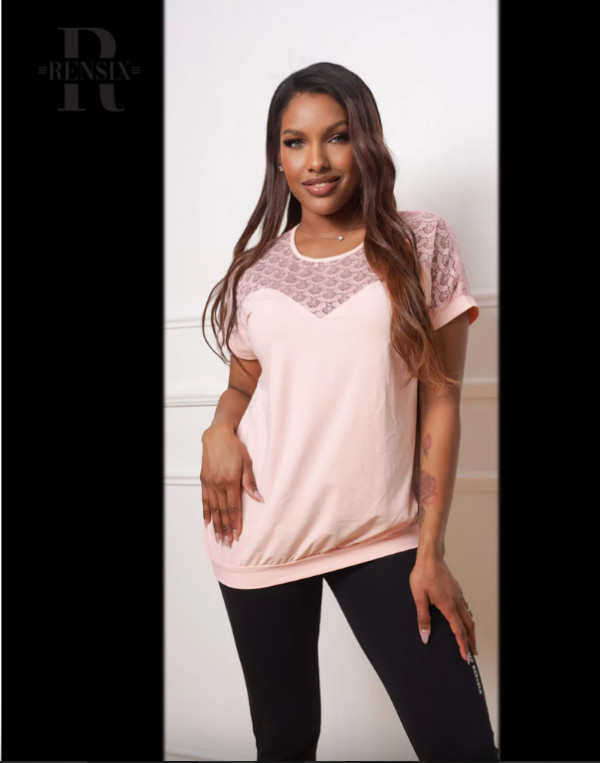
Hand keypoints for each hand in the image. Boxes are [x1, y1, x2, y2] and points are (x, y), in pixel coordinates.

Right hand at [199, 423, 263, 546]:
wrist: (217, 435)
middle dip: (225, 528)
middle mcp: (218, 484)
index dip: (235, 522)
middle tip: (227, 542)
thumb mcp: (247, 462)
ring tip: (218, 537)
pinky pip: (204, 500)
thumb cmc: (235, 447)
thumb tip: (259, 499)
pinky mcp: (204, 480)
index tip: (237, 534)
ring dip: (216, 524)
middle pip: (223, 511)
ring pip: (213, 508)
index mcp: (230, 481)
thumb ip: (250, 482)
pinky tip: (207, 522)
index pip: (234, 507)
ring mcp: (209, 483)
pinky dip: (206, 512)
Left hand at [409, 558, 476, 662]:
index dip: (462, 646)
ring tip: (470, 640)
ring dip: (471, 630)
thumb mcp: (419, 597)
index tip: (465, 657)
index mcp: (448, 606)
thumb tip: (424, 635)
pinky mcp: (457, 591)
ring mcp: (458, 596)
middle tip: (473, 654)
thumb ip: (423, 618)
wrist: (430, 557)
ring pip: (469, 617)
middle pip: (469, 626)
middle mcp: (457, 602)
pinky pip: (466, 608)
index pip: (458, 631)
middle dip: (471, 641)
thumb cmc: (423, 574)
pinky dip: (468, 619)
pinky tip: (463, 619)